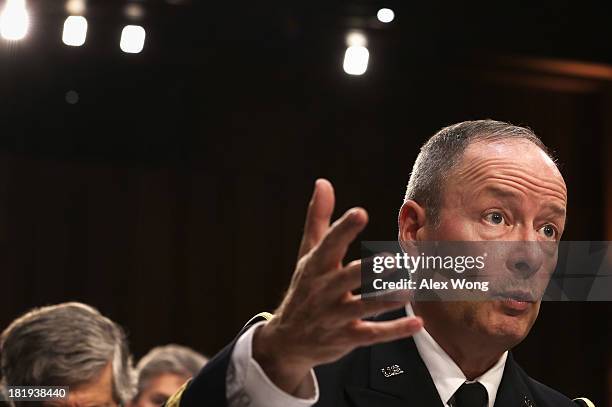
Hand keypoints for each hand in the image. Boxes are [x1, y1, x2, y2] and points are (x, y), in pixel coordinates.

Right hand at [252, 179, 422, 394]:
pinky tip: (417, 323)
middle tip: (393, 259)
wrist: (287, 341)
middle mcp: (324, 290)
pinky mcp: (347, 337)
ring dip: (386, 300)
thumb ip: (318, 218)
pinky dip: (395, 330)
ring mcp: (335, 316)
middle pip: (346, 278)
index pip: (329, 245)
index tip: (360, 213)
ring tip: (409, 290)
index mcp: (316, 266)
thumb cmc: (304, 288)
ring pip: (362, 307)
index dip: (344, 229)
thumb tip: (323, 182)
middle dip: (367, 270)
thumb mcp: (307, 253)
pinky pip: (372, 335)